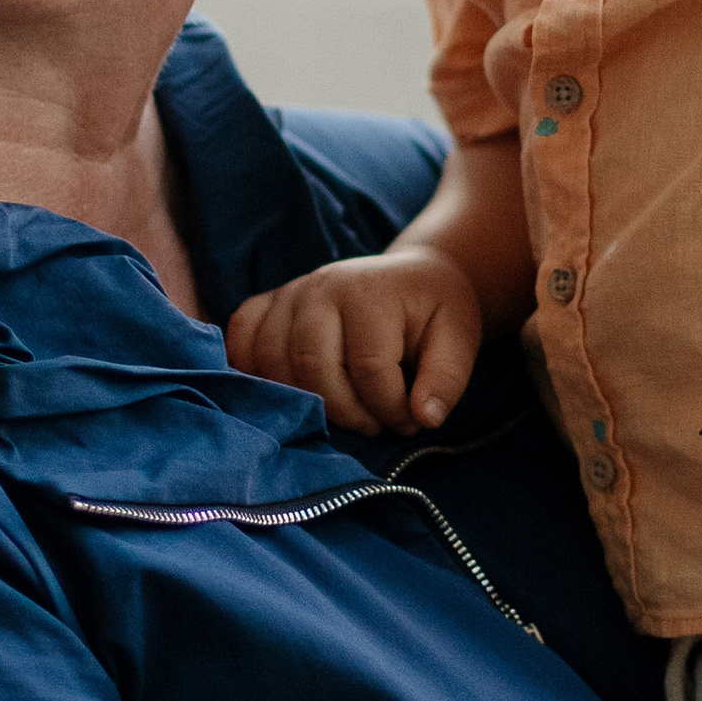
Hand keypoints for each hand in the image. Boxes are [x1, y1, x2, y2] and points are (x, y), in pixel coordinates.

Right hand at [224, 249, 482, 436]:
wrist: (412, 277)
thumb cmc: (435, 311)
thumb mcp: (459, 339)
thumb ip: (446, 380)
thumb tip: (424, 419)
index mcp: (370, 293)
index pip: (368, 368)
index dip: (390, 409)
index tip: (410, 420)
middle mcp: (321, 287)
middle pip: (313, 367)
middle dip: (347, 412)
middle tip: (375, 423)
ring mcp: (290, 294)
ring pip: (273, 363)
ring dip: (307, 402)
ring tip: (343, 410)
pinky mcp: (270, 303)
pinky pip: (242, 338)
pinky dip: (252, 370)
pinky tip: (286, 393)